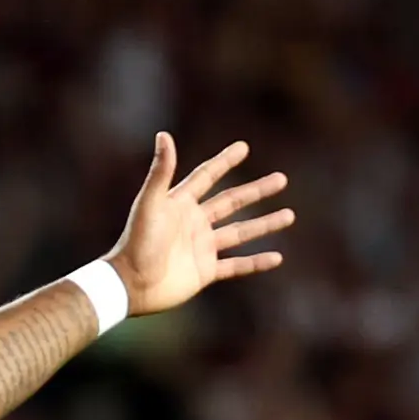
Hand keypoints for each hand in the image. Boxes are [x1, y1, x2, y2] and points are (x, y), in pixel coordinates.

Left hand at [104, 133, 292, 317]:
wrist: (129, 285)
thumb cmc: (136, 242)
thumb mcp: (150, 203)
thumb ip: (160, 171)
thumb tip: (164, 134)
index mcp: (180, 204)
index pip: (207, 177)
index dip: (224, 162)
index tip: (243, 147)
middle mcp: (194, 223)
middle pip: (232, 202)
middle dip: (257, 191)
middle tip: (282, 179)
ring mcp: (201, 248)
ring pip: (240, 232)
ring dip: (265, 224)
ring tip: (289, 215)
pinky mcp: (204, 272)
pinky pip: (236, 265)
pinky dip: (256, 262)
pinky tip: (277, 257)